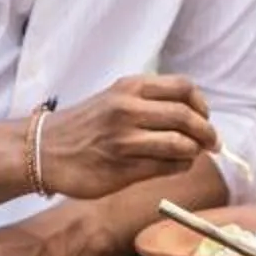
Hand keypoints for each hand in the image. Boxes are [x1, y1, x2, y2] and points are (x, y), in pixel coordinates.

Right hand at [41, 75, 218, 200]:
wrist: (43, 150)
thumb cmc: (84, 126)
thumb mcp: (114, 99)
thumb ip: (149, 102)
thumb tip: (194, 115)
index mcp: (129, 88)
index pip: (183, 87)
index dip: (201, 104)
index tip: (204, 116)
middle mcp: (128, 109)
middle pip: (187, 116)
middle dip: (207, 132)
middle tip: (212, 143)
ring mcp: (125, 139)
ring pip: (181, 143)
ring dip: (194, 152)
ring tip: (192, 155)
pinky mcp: (123, 168)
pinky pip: (167, 167)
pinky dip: (179, 167)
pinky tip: (174, 166)